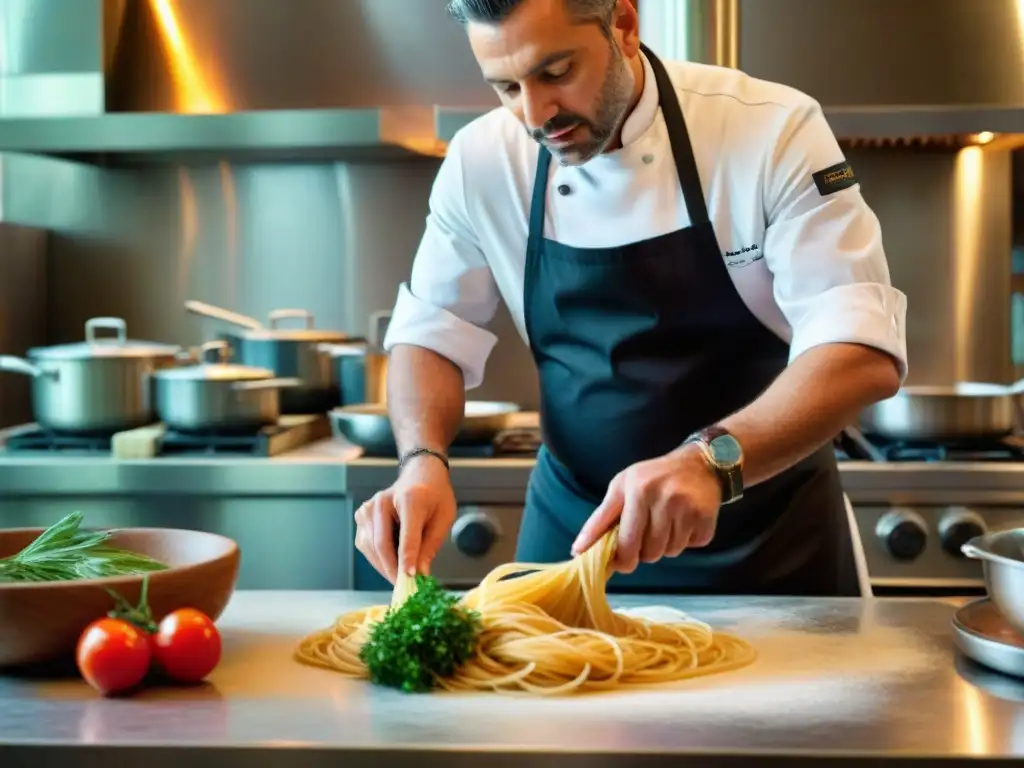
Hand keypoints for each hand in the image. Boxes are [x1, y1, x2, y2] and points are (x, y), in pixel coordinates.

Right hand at [354, 457, 455, 582]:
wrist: (420, 475)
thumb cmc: (435, 497)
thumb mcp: (443, 519)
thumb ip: (430, 546)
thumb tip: (420, 574)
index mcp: (409, 499)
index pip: (406, 534)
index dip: (408, 557)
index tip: (411, 578)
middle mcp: (383, 501)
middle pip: (382, 543)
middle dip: (393, 569)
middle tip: (405, 588)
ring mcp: (368, 508)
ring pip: (370, 548)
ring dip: (384, 567)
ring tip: (400, 578)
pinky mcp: (361, 516)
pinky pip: (365, 544)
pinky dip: (377, 558)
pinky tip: (391, 563)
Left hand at [570, 444, 722, 572]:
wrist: (698, 463)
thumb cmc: (652, 477)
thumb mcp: (621, 488)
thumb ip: (600, 519)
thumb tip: (578, 550)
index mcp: (638, 490)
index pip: (626, 540)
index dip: (622, 559)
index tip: (619, 564)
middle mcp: (664, 498)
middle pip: (649, 552)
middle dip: (644, 552)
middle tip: (646, 536)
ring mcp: (687, 508)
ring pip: (670, 552)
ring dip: (666, 546)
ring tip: (667, 523)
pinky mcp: (706, 517)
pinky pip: (692, 546)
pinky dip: (687, 540)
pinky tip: (685, 521)